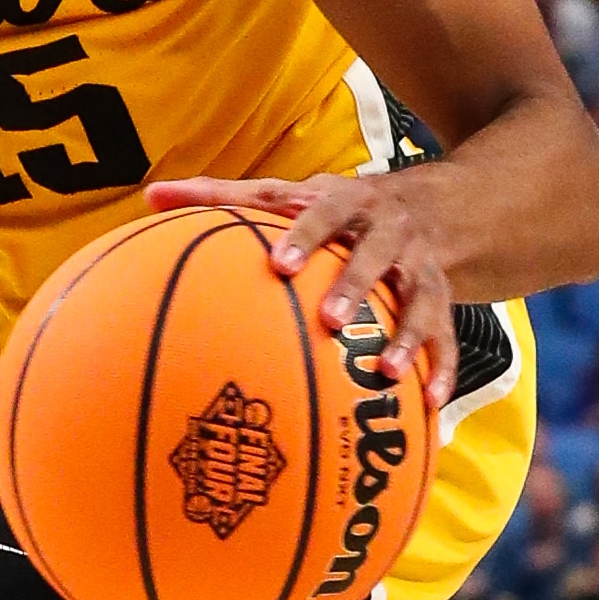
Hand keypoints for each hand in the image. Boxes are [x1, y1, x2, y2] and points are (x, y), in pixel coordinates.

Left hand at [145, 165, 458, 395]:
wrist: (434, 204)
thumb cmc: (334, 209)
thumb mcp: (287, 193)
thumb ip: (220, 197)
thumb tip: (150, 196)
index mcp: (344, 202)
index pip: (322, 212)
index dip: (305, 236)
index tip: (279, 264)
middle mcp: (387, 230)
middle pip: (376, 254)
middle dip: (357, 284)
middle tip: (331, 320)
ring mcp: (418, 265)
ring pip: (420, 298)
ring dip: (407, 335)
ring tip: (387, 372)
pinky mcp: (442, 297)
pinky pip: (447, 335)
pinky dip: (442, 368)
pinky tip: (432, 406)